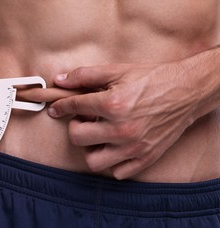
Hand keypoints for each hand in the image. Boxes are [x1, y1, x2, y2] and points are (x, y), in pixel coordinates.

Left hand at [48, 63, 198, 178]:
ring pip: (94, 161)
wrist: (186, 91)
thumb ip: (85, 75)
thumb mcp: (117, 71)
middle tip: (85, 118)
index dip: (60, 106)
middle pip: (78, 138)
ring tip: (98, 135)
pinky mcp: (145, 157)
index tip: (56, 109)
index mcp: (113, 104)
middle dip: (75, 126)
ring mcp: (134, 147)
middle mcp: (122, 129)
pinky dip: (111, 162)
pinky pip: (118, 172)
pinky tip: (114, 146)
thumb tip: (60, 80)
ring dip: (90, 148)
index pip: (74, 107)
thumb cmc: (152, 79)